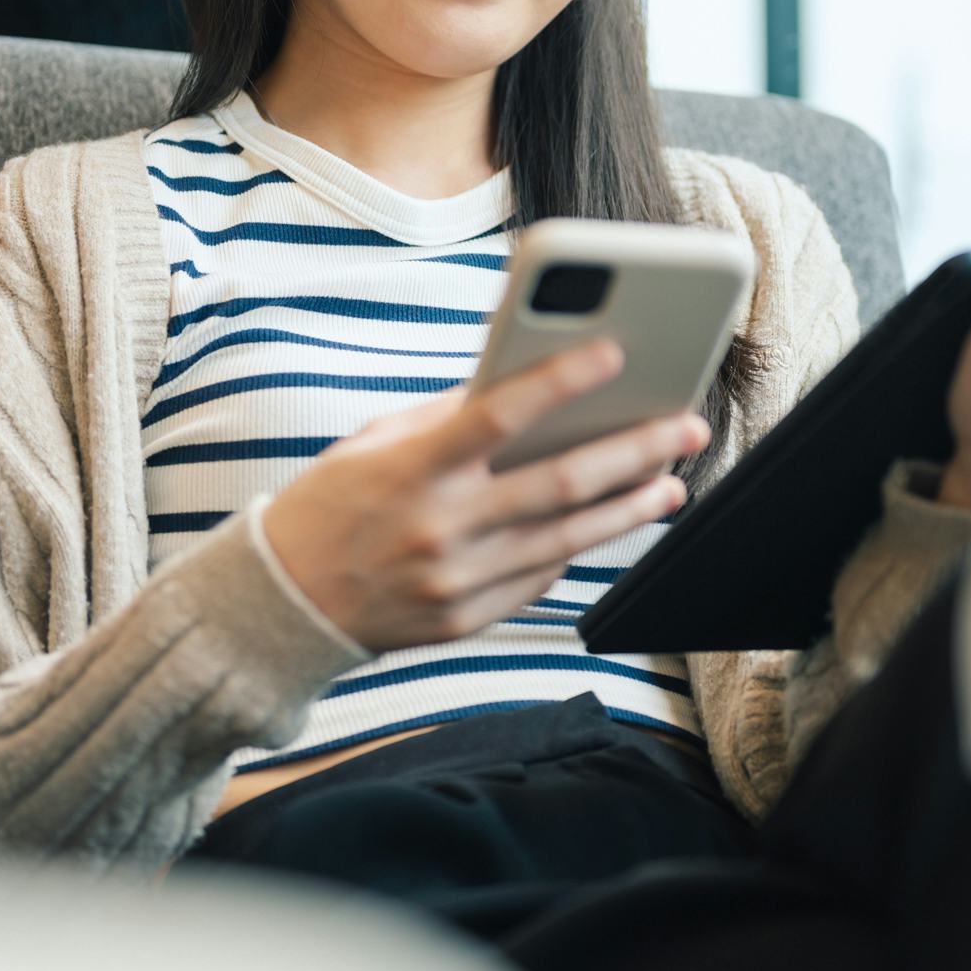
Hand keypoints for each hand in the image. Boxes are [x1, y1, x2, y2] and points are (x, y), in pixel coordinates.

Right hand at [263, 339, 704, 652]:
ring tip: (670, 480)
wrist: (286, 601)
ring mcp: (457, 580)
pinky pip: (539, 577)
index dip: (561, 380)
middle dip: (633, 451)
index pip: (500, 414)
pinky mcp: (468, 619)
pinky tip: (604, 522)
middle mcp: (440, 527)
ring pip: (568, 538)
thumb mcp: (375, 443)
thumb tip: (527, 387)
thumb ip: (448, 418)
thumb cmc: (333, 502)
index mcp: (413, 469)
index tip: (614, 351)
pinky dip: (574, 547)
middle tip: (684, 426)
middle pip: (559, 482)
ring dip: (629, 507)